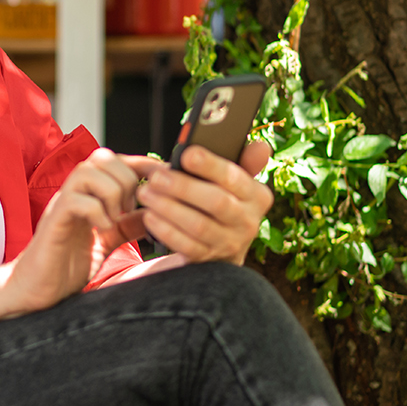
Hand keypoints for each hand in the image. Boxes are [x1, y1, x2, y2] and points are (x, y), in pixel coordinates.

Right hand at [5, 148, 143, 312]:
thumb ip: (128, 226)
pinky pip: (75, 199)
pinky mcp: (54, 221)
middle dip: (126, 180)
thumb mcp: (107, 242)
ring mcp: (62, 204)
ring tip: (115, 219)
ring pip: (88, 171)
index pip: (114, 161)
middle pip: (102, 157)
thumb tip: (154, 213)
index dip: (140, 163)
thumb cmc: (66, 265)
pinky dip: (96, 211)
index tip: (161, 177)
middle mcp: (74, 193)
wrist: (35, 289)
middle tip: (130, 210)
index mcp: (88, 194)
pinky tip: (102, 229)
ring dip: (111, 193)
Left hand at [134, 141, 273, 264]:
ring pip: (198, 226)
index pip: (235, 177)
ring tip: (146, 194)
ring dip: (168, 208)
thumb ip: (244, 161)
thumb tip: (260, 147)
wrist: (223, 244)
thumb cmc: (224, 198)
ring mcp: (229, 243)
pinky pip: (186, 246)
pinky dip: (166, 231)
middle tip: (156, 177)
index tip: (187, 154)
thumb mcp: (236, 181)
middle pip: (217, 202)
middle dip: (183, 187)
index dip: (211, 165)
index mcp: (256, 196)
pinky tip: (150, 216)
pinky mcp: (209, 259)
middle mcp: (248, 221)